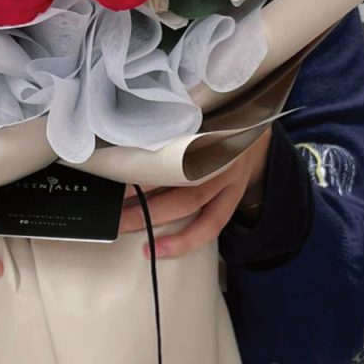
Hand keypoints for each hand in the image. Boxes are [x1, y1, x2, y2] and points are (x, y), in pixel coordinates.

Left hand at [119, 131, 272, 260]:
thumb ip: (169, 125)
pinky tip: (160, 249)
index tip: (113, 169)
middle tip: (110, 204)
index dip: (141, 159)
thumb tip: (125, 139)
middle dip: (139, 191)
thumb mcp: (195, 114)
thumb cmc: (214, 121)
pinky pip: (211, 225)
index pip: (167, 144)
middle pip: (174, 174)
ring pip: (189, 202)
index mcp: (203, 128)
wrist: (254, 123)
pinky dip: (185, 241)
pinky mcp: (233, 196)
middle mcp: (217, 152)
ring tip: (124, 225)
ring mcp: (227, 177)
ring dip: (154, 217)